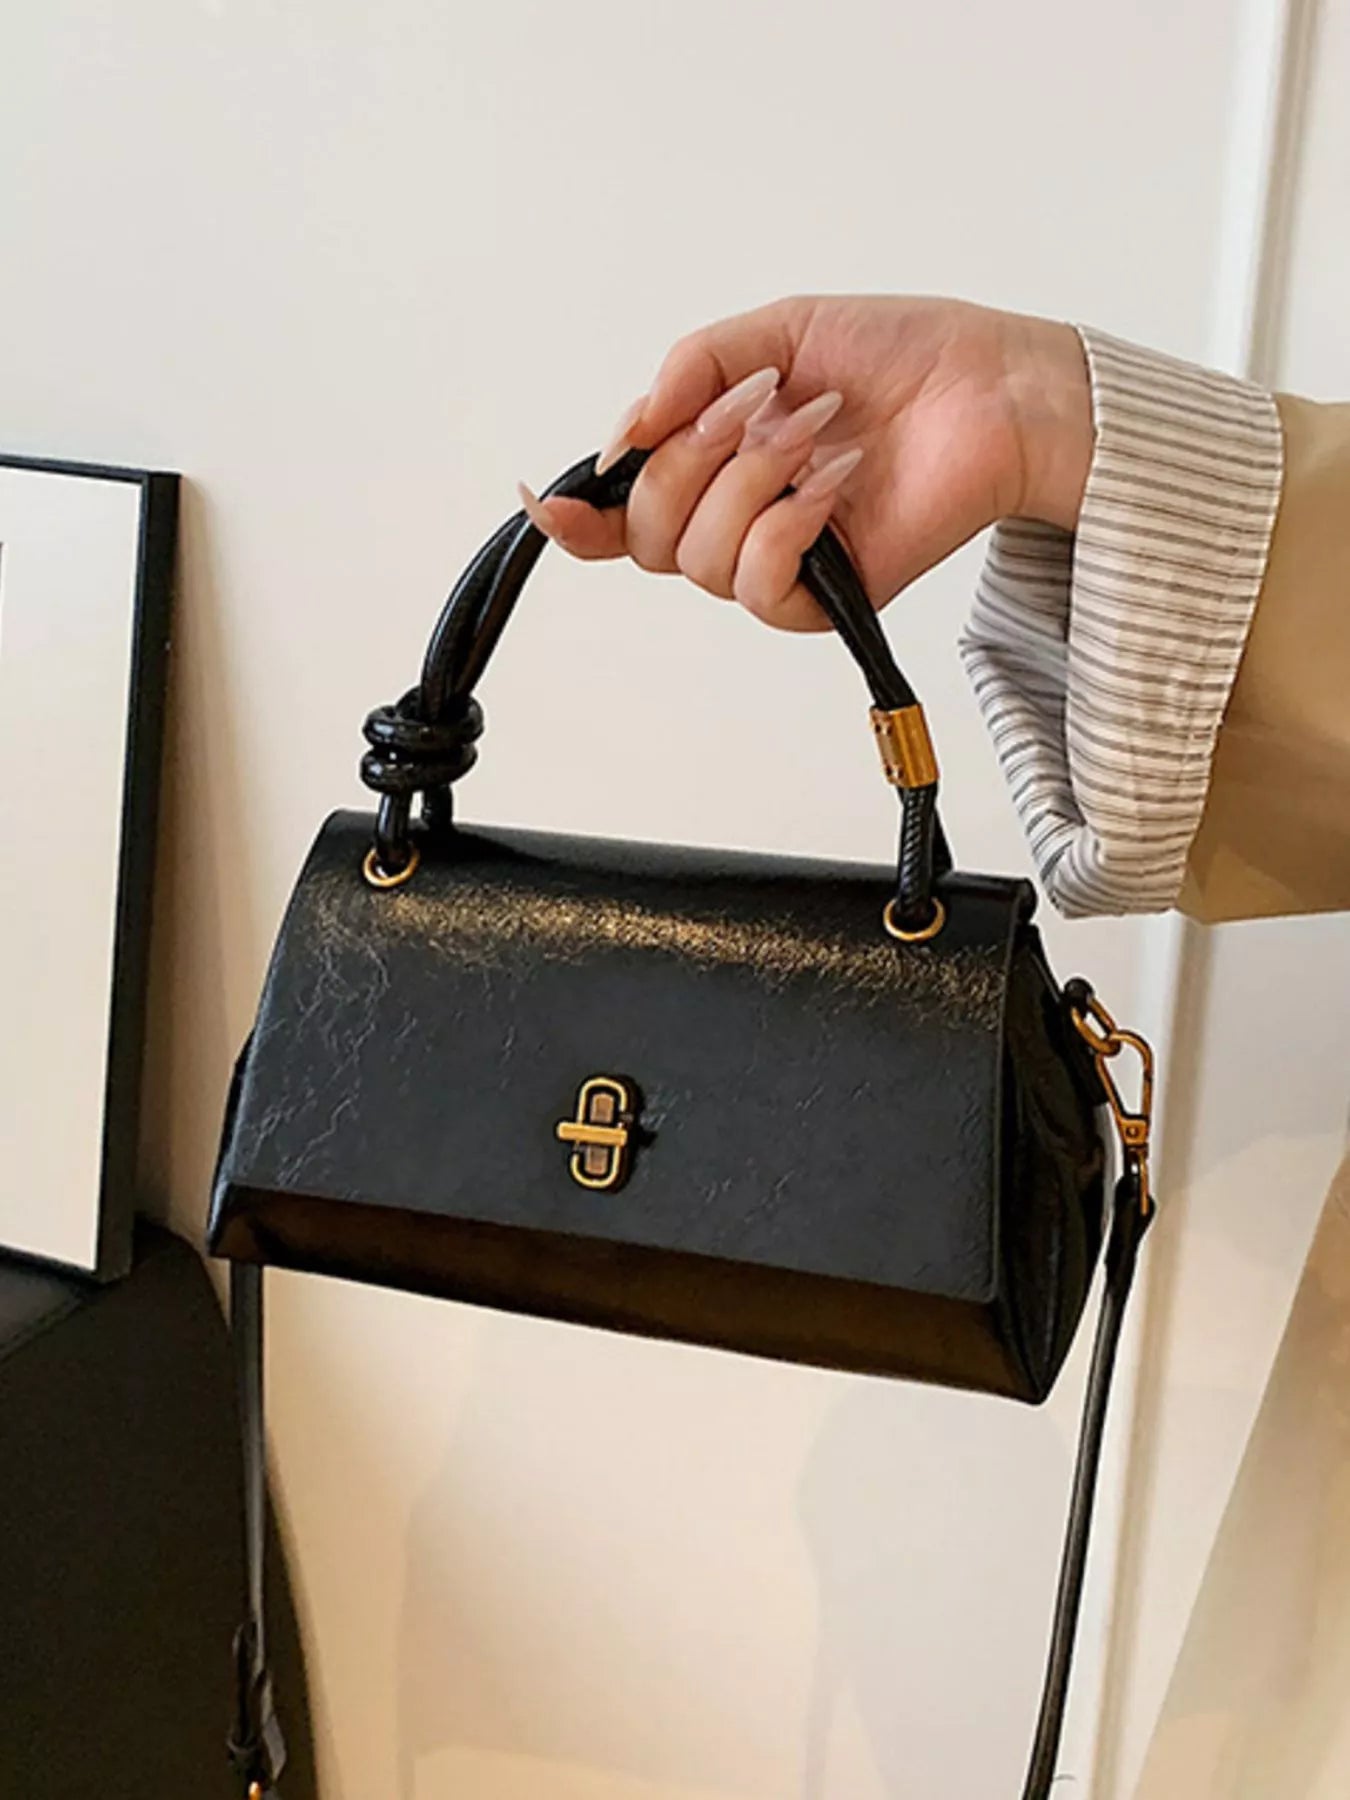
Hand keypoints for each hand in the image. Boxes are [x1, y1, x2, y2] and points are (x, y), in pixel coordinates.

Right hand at [519, 296, 1091, 630]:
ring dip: (749, 482)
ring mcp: (778, 560)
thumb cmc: (896, 354)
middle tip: (751, 406)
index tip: (550, 501)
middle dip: (685, 462)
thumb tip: (621, 437)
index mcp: (711, 461)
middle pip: (647, 536)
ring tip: (814, 430)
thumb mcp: (771, 333)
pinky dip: (788, 526)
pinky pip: (762, 587)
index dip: (575, 520)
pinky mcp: (827, 595)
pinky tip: (834, 482)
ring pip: (700, 561)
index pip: (622, 516)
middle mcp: (734, 517)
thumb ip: (685, 371)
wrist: (987, 386)